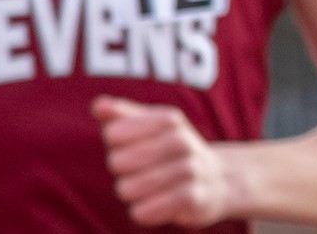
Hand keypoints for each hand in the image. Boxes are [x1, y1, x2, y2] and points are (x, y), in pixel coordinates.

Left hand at [93, 95, 231, 227]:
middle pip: (118, 162)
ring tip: (148, 188)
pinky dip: (143, 211)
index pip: (114, 133)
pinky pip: (143, 211)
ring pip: (128, 189)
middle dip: (122, 171)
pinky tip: (157, 204)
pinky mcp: (191, 199)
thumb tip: (99, 105)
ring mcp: (189, 170)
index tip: (133, 144)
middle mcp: (181, 141)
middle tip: (141, 169)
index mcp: (169, 119)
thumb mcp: (151, 126)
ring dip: (131, 193)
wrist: (216, 179)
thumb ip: (121, 114)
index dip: (115, 144)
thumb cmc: (170, 151)